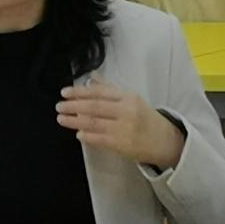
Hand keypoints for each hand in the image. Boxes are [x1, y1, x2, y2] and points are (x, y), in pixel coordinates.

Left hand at [56, 77, 184, 169]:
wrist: (165, 141)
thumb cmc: (145, 118)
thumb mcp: (130, 98)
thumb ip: (109, 89)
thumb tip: (90, 78)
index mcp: (127, 97)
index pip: (99, 92)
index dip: (79, 92)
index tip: (65, 92)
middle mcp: (126, 111)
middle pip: (94, 106)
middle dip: (73, 105)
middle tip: (59, 106)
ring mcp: (123, 128)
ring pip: (94, 122)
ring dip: (75, 121)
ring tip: (61, 118)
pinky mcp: (122, 145)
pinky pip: (100, 139)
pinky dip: (87, 136)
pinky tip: (78, 133)